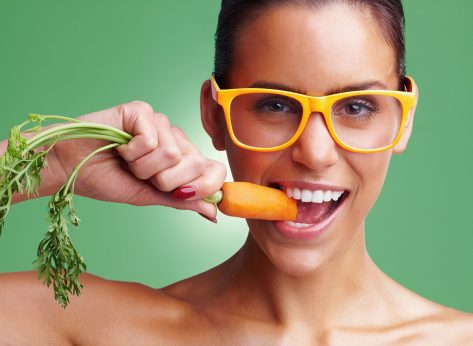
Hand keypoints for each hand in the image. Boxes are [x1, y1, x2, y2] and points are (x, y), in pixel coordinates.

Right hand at [43, 101, 225, 219]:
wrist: (71, 168)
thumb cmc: (108, 179)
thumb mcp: (150, 196)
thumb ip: (182, 200)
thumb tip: (213, 213)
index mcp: (182, 159)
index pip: (215, 169)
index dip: (205, 186)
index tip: (179, 194)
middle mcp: (175, 139)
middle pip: (194, 164)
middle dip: (163, 180)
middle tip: (140, 174)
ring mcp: (159, 123)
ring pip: (171, 154)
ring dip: (143, 167)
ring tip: (127, 160)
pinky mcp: (142, 111)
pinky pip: (151, 140)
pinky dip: (131, 152)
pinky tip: (120, 146)